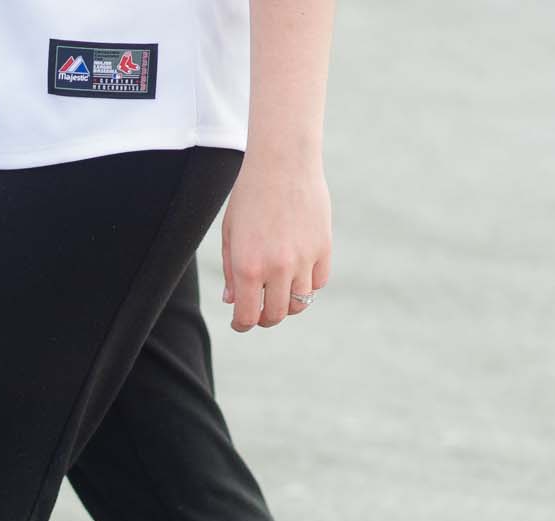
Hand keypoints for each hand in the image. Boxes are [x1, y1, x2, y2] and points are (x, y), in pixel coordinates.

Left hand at [220, 150, 331, 330]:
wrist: (282, 162)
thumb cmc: (249, 196)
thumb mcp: (230, 234)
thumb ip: (231, 271)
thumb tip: (233, 301)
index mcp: (248, 267)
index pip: (248, 316)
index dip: (242, 324)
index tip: (240, 322)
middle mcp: (278, 268)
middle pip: (277, 315)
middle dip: (265, 318)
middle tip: (259, 311)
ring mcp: (304, 259)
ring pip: (301, 302)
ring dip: (288, 304)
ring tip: (279, 293)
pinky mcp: (324, 248)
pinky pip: (318, 282)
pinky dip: (308, 285)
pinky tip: (297, 275)